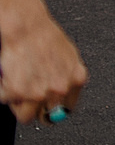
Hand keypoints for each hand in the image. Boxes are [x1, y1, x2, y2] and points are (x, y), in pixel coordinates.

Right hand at [0, 4, 82, 122]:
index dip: (54, 108)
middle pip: (46, 116)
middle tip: (29, 93)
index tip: (47, 108)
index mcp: (76, 80)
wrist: (28, 28)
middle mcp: (60, 88)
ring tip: (19, 85)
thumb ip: (68, 77)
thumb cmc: (46, 37)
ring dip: (19, 104)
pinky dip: (5, 91)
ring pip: (25, 116)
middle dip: (36, 107)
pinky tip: (11, 75)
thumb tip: (63, 97)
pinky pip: (6, 101)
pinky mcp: (17, 92)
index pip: (67, 109)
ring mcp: (38, 92)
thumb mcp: (69, 57)